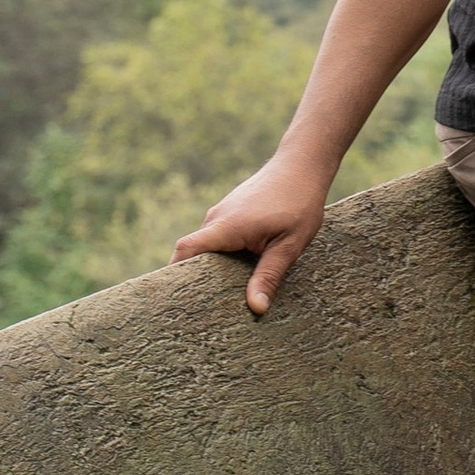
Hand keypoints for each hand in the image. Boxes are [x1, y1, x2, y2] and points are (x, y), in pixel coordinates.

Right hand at [173, 150, 333, 314]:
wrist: (302, 164)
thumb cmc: (299, 202)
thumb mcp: (289, 245)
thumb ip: (269, 276)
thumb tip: (255, 308)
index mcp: (226, 226)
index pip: (185, 250)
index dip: (173, 273)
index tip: (172, 298)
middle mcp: (217, 218)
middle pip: (193, 253)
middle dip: (195, 279)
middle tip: (203, 310)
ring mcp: (222, 213)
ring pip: (209, 246)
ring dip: (214, 267)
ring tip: (225, 295)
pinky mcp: (231, 212)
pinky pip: (219, 238)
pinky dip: (224, 255)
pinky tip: (240, 271)